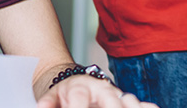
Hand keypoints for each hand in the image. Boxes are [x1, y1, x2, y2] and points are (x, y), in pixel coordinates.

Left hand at [36, 75, 156, 107]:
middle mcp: (100, 88)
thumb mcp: (50, 97)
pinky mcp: (126, 100)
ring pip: (128, 100)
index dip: (76, 107)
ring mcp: (115, 94)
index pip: (79, 96)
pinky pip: (144, 104)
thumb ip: (47, 103)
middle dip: (110, 107)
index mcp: (79, 87)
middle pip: (109, 98)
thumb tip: (43, 107)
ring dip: (130, 107)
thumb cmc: (62, 94)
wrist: (72, 81)